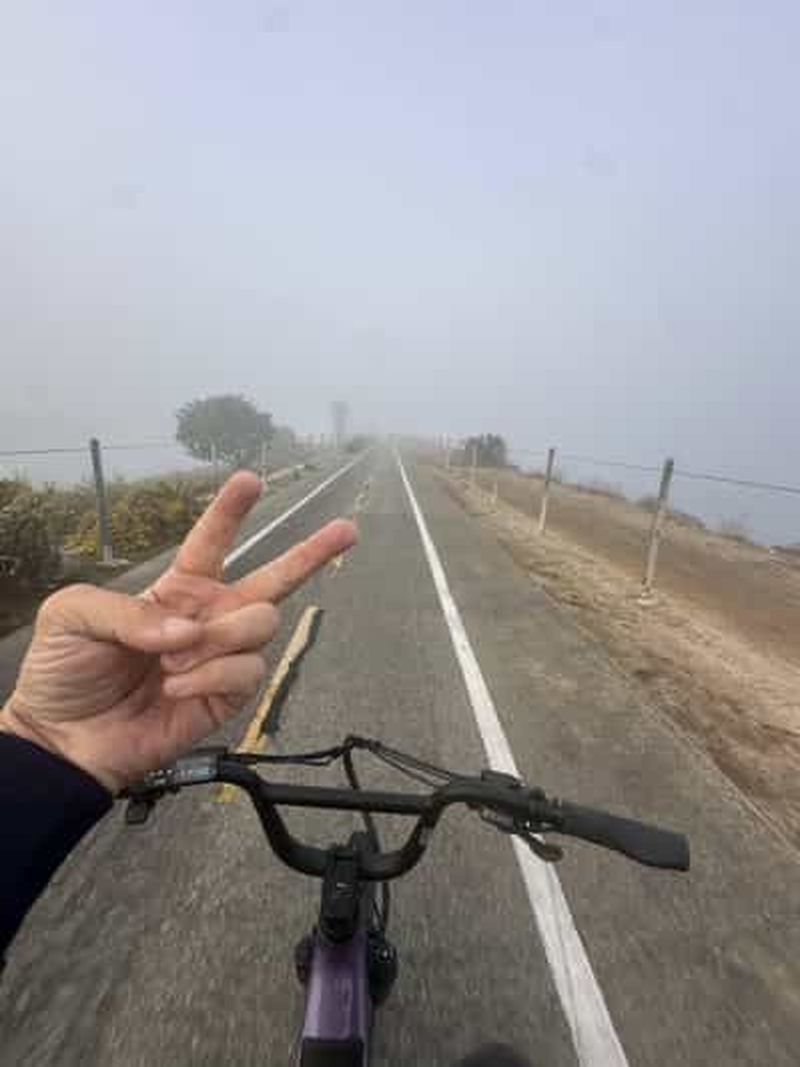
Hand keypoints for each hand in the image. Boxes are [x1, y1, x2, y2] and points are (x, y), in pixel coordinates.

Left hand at [0, 472, 356, 792]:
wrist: (66, 738)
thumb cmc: (66, 670)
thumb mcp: (74, 615)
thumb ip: (129, 610)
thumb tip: (188, 629)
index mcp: (178, 588)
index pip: (212, 541)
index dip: (231, 509)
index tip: (250, 480)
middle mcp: (210, 616)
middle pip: (274, 578)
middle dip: (313, 551)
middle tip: (348, 529)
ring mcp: (223, 655)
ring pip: (261, 624)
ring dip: (217, 639)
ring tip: (171, 663)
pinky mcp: (228, 695)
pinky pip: (247, 671)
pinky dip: (209, 676)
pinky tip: (176, 687)